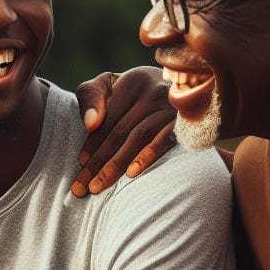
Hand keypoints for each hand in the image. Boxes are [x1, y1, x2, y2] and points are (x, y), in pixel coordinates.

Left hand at [72, 68, 175, 195]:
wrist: (189, 84)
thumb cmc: (136, 92)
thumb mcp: (109, 85)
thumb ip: (90, 97)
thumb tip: (90, 124)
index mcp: (132, 82)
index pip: (107, 119)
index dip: (92, 143)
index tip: (80, 165)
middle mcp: (153, 90)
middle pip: (120, 132)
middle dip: (98, 162)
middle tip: (81, 188)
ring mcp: (172, 105)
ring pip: (138, 137)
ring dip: (116, 164)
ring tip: (98, 187)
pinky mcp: (187, 121)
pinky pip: (165, 140)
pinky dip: (148, 155)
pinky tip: (131, 174)